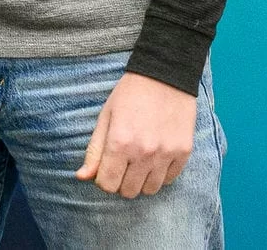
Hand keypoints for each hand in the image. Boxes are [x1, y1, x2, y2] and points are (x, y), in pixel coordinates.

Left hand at [75, 72, 196, 197]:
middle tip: (122, 163)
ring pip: (150, 190)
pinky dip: (161, 173)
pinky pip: (170, 180)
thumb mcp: (105, 117)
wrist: (164, 75)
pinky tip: (156, 155)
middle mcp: (144, 152)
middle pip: (128, 192)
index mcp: (119, 142)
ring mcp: (166, 154)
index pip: (107, 184)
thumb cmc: (129, 95)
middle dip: (121, 181)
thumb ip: (94, 150)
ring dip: (141, 180)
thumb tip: (82, 177)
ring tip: (139, 160)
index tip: (107, 167)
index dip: (103, 178)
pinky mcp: (184, 152)